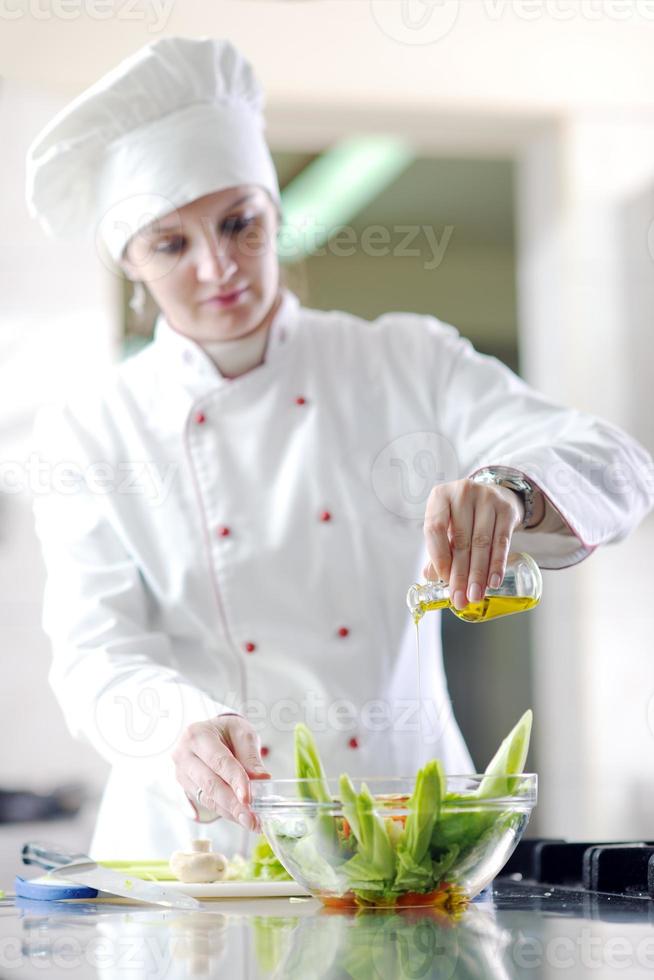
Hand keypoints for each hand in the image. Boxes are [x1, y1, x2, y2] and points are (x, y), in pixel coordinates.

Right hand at [172, 714, 269, 830]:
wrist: (210, 734)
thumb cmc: (226, 732)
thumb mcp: (242, 733)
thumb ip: (250, 756)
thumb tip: (262, 779)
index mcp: (197, 735)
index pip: (219, 761)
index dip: (235, 780)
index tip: (249, 799)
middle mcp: (184, 755)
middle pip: (210, 783)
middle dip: (233, 804)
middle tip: (253, 819)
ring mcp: (182, 773)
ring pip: (207, 797)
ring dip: (230, 812)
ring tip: (251, 822)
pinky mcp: (185, 788)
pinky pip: (206, 803)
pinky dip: (225, 812)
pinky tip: (240, 818)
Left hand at [422, 479, 523, 609]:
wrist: (494, 494)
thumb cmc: (464, 515)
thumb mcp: (447, 525)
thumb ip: (439, 549)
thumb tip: (431, 577)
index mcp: (440, 496)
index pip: (435, 528)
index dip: (439, 557)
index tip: (443, 580)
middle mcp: (463, 492)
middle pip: (460, 540)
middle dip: (460, 574)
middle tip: (460, 598)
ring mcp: (487, 498)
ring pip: (481, 543)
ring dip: (478, 574)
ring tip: (475, 595)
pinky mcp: (507, 510)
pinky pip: (501, 542)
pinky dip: (497, 564)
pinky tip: (492, 582)